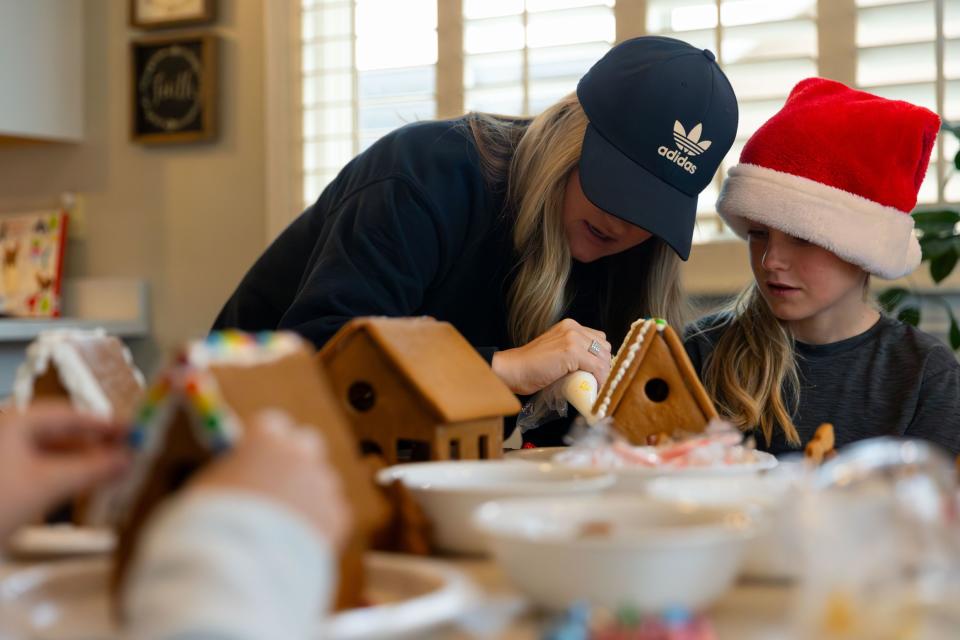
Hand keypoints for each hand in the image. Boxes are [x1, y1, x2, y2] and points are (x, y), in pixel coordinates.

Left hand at [0, 402, 129, 539]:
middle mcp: (4, 432)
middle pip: (59, 432)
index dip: (104, 423)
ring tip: (106, 473)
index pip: (70, 414)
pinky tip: (76, 486)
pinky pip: (36, 468)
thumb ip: (93, 469)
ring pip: (48, 452)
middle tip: (124, 454)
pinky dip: (60, 475)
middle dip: (94, 444)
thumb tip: (124, 459)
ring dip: (79, 462)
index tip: (132, 431)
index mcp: (12, 421)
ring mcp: (0, 456)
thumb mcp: (48, 485)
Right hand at [190, 410, 350, 550]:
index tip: (258, 456)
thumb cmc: (209, 528)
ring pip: (322, 480)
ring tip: (283, 528)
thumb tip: (237, 473)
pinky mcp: (338, 515)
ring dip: (309, 495)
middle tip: (279, 485)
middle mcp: (299, 454)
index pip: (272, 423)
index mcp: (264, 440)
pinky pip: (332, 513)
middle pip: (307, 442)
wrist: (238, 568)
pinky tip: (297, 544)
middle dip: (296, 459)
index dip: (265, 440)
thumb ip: (231, 471)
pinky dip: (320, 525)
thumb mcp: (207, 488)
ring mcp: (322, 483)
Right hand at [491, 318, 611, 394]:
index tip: (597, 375)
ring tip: (594, 386)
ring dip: (602, 374)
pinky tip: (593, 389)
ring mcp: (573, 337)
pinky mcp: (571, 350)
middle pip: (604, 348)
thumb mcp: (557, 353)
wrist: (512, 370)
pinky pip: (597, 368)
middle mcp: (573, 328)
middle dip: (603, 366)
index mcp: (570, 326)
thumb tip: (594, 370)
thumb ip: (574, 354)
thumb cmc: (531, 367)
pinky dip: (599, 380)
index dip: (600, 358)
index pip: (599, 340)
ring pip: (603, 358)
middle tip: (596, 382)